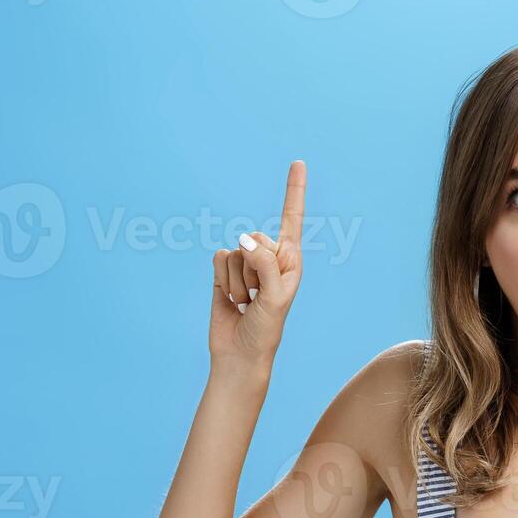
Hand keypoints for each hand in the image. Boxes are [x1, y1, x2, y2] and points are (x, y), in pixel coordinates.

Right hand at [211, 160, 308, 373]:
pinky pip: (218, 258)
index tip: (299, 162)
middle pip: (253, 238)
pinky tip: (231, 300)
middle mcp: (269, 257)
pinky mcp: (224, 272)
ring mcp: (246, 264)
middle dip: (252, 268)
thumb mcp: (274, 298)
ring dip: (236, 280)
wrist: (240, 354)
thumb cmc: (266, 329)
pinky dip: (222, 280)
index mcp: (290, 260)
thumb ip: (264, 265)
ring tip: (246, 302)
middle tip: (258, 296)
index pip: (292, 219)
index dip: (294, 190)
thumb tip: (244, 239)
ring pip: (233, 250)